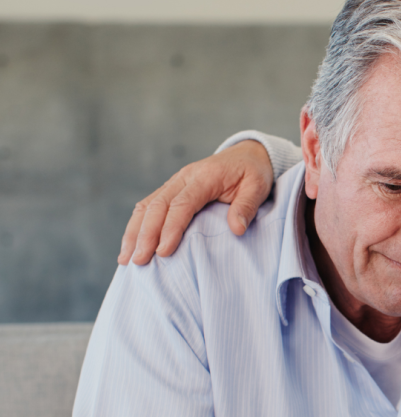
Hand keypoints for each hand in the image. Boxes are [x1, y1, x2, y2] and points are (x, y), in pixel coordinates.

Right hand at [118, 140, 274, 264]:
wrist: (248, 155)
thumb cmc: (253, 173)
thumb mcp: (258, 186)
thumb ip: (247, 206)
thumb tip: (237, 229)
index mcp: (204, 177)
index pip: (182, 204)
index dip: (170, 228)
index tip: (163, 252)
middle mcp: (184, 177)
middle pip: (157, 206)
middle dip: (145, 235)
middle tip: (138, 261)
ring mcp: (174, 182)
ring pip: (146, 205)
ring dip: (134, 232)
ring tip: (126, 259)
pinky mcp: (171, 189)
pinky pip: (148, 206)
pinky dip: (137, 225)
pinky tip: (131, 245)